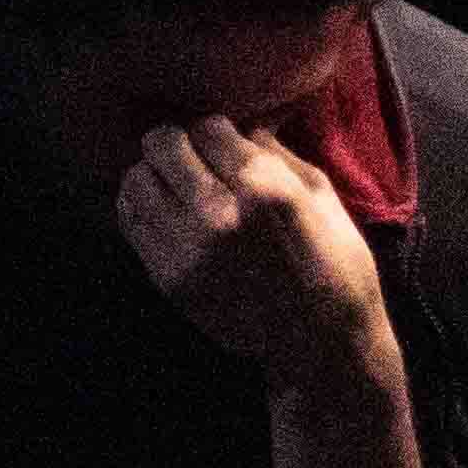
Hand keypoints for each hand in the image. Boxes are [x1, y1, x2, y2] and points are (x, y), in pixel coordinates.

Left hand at [118, 114, 401, 397]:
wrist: (321, 345)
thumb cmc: (336, 265)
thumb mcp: (323, 197)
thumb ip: (275, 154)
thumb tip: (240, 123)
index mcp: (264, 191)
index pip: (207, 127)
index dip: (216, 130)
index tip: (225, 143)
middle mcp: (218, 215)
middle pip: (162, 144)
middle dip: (178, 144)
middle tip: (194, 159)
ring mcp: (186, 250)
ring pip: (136, 179)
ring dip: (155, 175)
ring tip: (177, 186)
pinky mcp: (168, 279)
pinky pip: (130, 220)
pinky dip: (143, 207)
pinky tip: (167, 212)